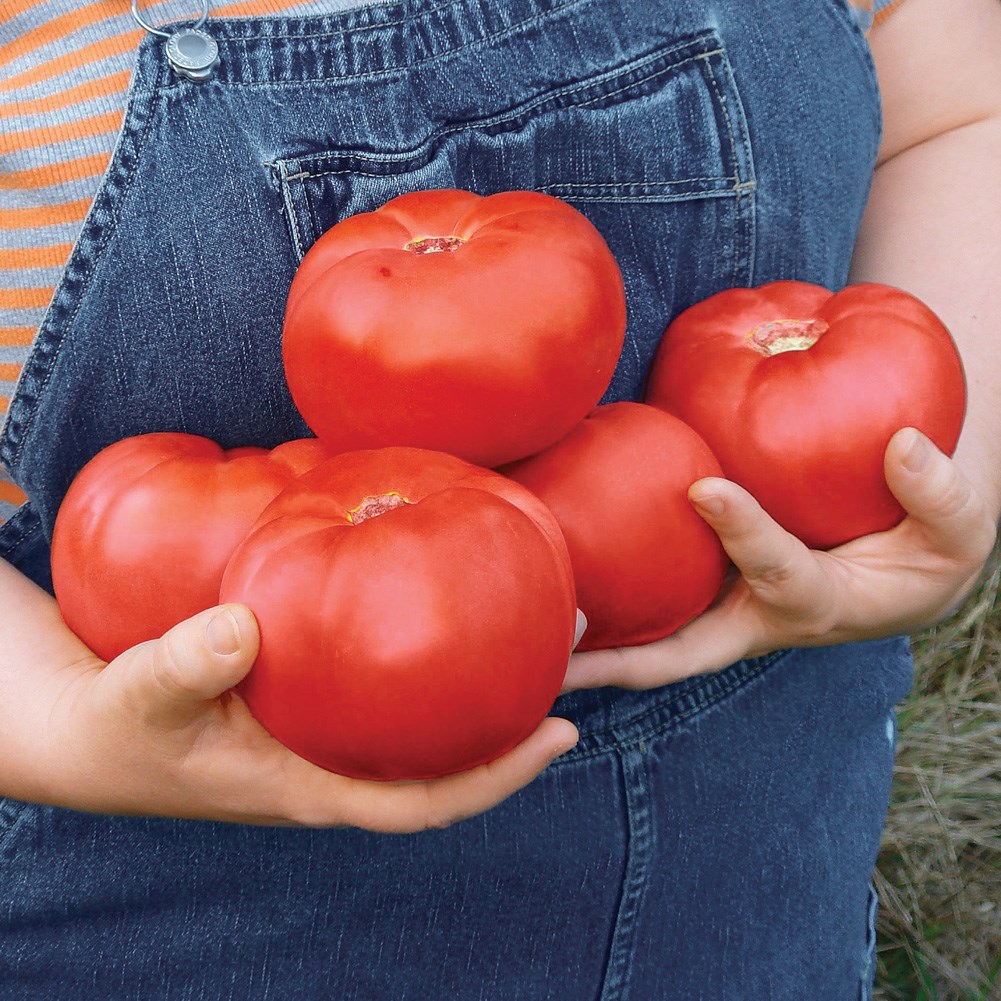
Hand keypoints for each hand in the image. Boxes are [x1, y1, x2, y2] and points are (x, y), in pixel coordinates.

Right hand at [29, 605, 579, 833]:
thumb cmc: (119, 723)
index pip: (423, 800)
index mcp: (312, 784)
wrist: (92, 723)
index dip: (495, 778)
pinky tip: (446, 578)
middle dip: (514, 707)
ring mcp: (330, 724)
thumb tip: (241, 628)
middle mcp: (336, 758)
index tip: (560, 734)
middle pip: (446, 746)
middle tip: (572, 640)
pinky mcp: (316, 688)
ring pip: (424, 705)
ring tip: (536, 601)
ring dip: (482, 662)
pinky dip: (425, 635)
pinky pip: (385, 668)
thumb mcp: (138, 698)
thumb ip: (181, 666)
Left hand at [563, 428, 996, 690]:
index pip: (778, 571)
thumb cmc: (928, 546)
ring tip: (517, 626)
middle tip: (552, 656)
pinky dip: (601, 595)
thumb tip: (899, 445)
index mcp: (816, 604)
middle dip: (617, 662)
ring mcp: (719, 610)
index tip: (707, 488)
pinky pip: (645, 598)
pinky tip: (545, 565)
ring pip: (646, 637)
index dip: (746, 534)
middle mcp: (751, 620)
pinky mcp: (701, 588)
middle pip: (676, 653)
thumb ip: (940, 493)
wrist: (903, 565)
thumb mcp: (957, 526)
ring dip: (589, 642)